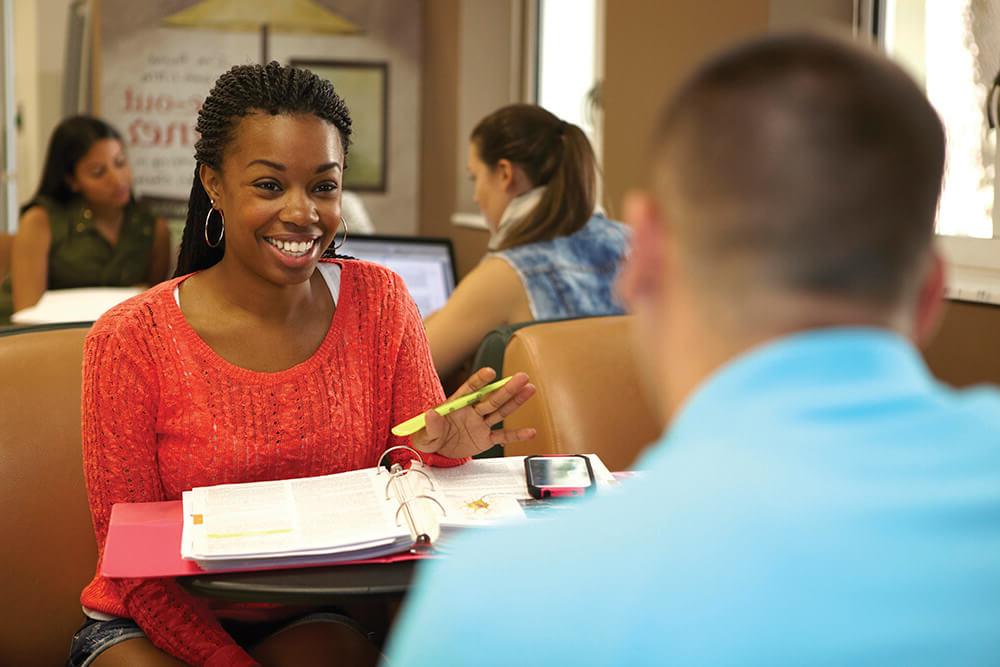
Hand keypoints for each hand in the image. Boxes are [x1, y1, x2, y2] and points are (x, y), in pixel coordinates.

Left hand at [411, 368, 535, 458]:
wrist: (436, 452)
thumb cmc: (428, 437)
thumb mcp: (424, 434)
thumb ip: (430, 425)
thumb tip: (431, 413)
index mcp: (456, 405)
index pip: (470, 389)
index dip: (480, 381)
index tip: (490, 372)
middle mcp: (472, 411)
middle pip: (491, 398)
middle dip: (507, 388)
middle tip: (521, 377)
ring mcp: (480, 424)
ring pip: (500, 411)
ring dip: (515, 401)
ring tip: (530, 389)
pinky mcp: (486, 438)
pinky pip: (503, 436)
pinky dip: (516, 435)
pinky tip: (530, 431)